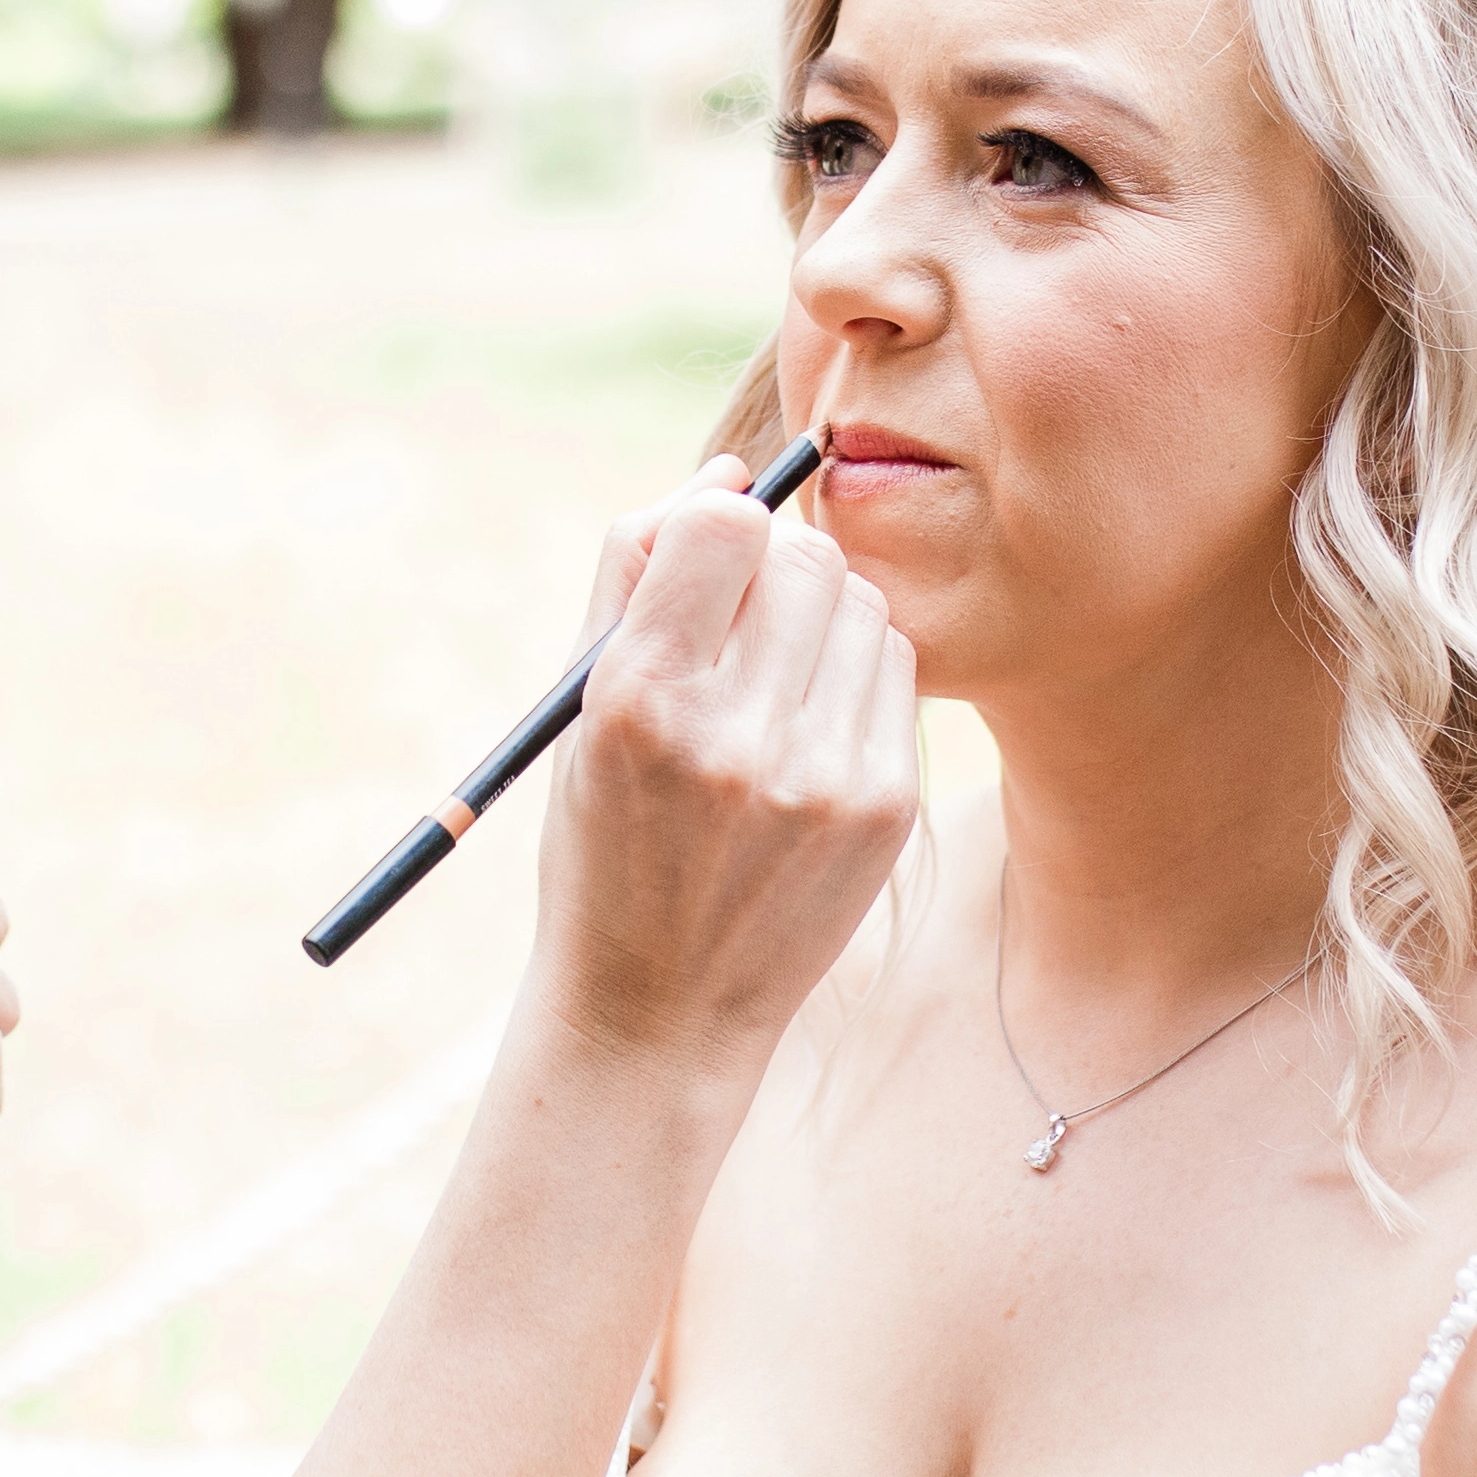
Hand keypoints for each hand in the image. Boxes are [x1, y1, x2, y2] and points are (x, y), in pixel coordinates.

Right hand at [531, 454, 921, 1065]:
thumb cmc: (605, 834)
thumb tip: (730, 469)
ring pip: (860, 604)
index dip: (714, 527)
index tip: (702, 567)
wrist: (658, 1008)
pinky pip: (895, 670)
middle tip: (737, 628)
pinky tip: (809, 726)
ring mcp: (821, 777)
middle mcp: (735, 737)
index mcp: (640, 700)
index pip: (722, 527)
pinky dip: (855, 673)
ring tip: (771, 683)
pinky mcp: (884, 807)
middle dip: (771, 570)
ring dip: (820, 617)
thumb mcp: (581, 705)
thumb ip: (636, 571)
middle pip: (803, 556)